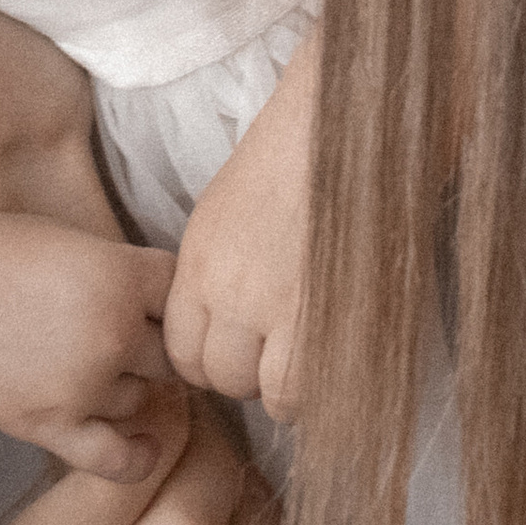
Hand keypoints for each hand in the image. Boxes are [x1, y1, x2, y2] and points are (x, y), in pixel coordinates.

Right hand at [0, 210, 180, 480]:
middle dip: (152, 345)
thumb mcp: (71, 241)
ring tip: (83, 363)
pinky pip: (119, 459)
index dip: (166, 297)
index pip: (180, 295)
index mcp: (120, 275)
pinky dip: (137, 456)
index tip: (147, 300)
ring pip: (143, 399)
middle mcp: (113, 331)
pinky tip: (141, 445)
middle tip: (123, 337)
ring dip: (127, 387)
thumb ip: (124, 272)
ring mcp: (85, 384)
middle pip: (172, 353)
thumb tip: (167, 306)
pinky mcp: (53, 425)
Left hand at [166, 33, 315, 418]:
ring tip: (308, 356)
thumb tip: (220, 328)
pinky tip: (334, 357)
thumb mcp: (222, 214)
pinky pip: (314, 390)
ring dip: (287, 388)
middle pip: (220, 378)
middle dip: (247, 377)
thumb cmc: (289, 160)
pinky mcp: (333, 319)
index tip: (238, 351)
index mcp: (198, 264)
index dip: (211, 360)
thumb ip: (214, 275)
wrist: (344, 129)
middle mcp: (230, 294)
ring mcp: (282, 311)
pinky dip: (323, 388)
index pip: (182, 352)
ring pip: (268, 395)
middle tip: (277, 355)